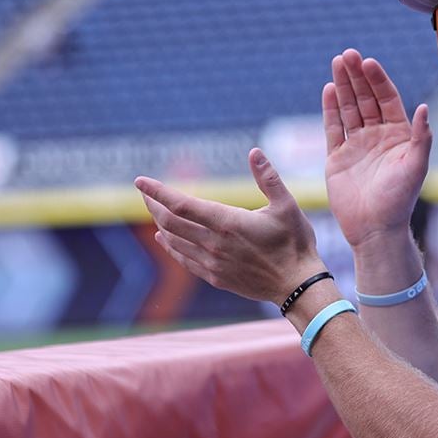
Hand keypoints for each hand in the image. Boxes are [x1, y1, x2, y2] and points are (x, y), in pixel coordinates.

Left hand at [135, 149, 325, 303]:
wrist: (297, 285)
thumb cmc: (295, 243)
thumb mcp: (287, 205)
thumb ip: (268, 178)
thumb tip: (255, 152)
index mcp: (227, 222)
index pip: (181, 204)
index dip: (157, 192)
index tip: (140, 181)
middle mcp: (214, 243)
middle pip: (169, 222)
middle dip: (153, 205)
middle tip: (144, 193)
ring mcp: (212, 262)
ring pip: (173, 240)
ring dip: (160, 224)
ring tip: (154, 210)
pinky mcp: (215, 277)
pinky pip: (183, 259)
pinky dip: (169, 246)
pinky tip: (164, 239)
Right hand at [323, 49, 431, 247]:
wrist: (375, 228)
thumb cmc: (399, 199)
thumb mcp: (416, 166)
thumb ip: (421, 136)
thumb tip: (424, 107)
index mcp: (399, 135)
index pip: (387, 99)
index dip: (378, 80)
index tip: (369, 62)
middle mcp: (377, 136)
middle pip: (366, 98)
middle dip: (358, 76)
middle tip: (349, 54)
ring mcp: (356, 145)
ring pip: (349, 108)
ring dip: (344, 86)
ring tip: (337, 62)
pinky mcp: (337, 157)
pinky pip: (333, 128)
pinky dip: (331, 109)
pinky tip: (329, 90)